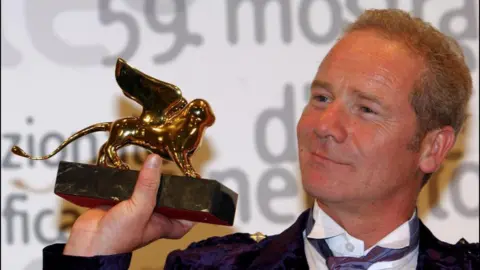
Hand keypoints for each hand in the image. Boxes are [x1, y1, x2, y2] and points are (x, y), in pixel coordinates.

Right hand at [63, 154, 194, 255]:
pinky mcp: (120, 201)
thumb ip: (148, 185)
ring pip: (148, 189)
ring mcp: (136, 208)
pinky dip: (128, 178)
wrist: (88, 244)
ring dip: (148, 178)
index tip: (199, 186)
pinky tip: (130, 169)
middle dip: (170, 184)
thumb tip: (155, 162)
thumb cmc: (116, 239)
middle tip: (175, 167)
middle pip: (168, 197)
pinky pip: (128, 186)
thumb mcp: (140, 208)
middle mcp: (152, 216)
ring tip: (153, 163)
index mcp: (164, 224)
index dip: (196, 204)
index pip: (188, 216)